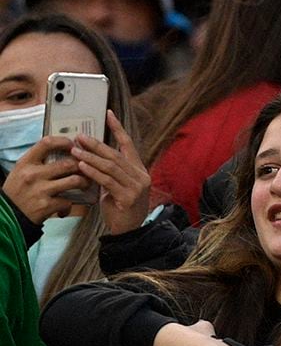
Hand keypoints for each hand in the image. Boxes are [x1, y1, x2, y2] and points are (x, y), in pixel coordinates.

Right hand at [2, 135, 87, 222]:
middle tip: (86, 169)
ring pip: (74, 180)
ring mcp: (40, 190)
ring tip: (84, 185)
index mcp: (25, 163)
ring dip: (84, 183)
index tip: (73, 145)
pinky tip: (64, 208)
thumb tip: (61, 150)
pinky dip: (69, 205)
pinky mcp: (46, 206)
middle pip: (68, 163)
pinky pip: (68, 201)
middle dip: (82, 166)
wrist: (7, 216)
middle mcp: (32, 174)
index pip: (47, 143)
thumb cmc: (17, 192)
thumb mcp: (21, 171)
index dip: (64, 142)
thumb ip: (37, 162)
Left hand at [70, 112, 151, 234]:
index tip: (108, 114)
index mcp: (139, 170)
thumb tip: (90, 157)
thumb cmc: (120, 208)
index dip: (118, 128)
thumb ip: (109, 172)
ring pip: (111, 166)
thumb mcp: (116, 186)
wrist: (129, 230)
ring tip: (75, 151)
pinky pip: (108, 181)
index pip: (128, 144)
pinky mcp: (129, 197)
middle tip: (78, 138)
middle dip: (95, 144)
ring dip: (90, 157)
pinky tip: (82, 167)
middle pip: (115, 154)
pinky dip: (93, 173)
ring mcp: (137, 187)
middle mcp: (141, 175)